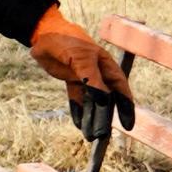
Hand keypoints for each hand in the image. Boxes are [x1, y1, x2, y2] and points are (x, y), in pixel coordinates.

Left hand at [27, 5, 132, 127]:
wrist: (44, 34)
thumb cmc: (67, 41)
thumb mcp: (80, 59)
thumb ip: (92, 80)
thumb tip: (105, 101)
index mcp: (107, 67)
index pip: (121, 90)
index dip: (126, 108)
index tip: (127, 126)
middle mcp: (99, 74)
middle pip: (106, 101)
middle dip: (104, 118)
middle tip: (101, 136)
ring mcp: (86, 79)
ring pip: (91, 103)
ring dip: (91, 118)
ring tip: (88, 135)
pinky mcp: (72, 81)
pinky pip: (77, 100)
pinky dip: (78, 111)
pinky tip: (79, 124)